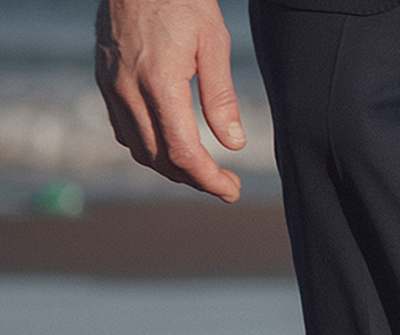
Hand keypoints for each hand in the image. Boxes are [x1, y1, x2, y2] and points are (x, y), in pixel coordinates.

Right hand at [95, 0, 244, 202]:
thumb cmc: (182, 1)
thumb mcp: (214, 43)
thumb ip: (221, 97)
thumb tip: (235, 143)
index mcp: (160, 84)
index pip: (184, 152)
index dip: (209, 179)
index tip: (231, 190)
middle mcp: (128, 90)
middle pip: (159, 158)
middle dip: (194, 179)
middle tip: (225, 183)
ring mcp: (111, 86)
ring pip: (137, 147)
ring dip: (169, 167)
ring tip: (202, 169)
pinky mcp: (105, 80)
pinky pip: (122, 128)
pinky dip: (147, 145)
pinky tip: (170, 143)